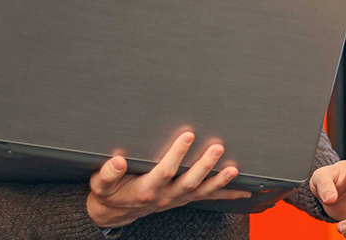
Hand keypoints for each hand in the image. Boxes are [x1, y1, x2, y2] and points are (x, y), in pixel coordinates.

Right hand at [86, 132, 251, 227]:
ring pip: (202, 190)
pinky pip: (208, 197)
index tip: (187, 135)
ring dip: (219, 180)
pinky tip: (244, 191)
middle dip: (205, 165)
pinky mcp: (185, 198)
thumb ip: (108, 173)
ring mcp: (177, 198)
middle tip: (218, 147)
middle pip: (189, 181)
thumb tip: (117, 160)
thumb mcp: (101, 184)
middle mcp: (165, 195)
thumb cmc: (110, 192)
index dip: (177, 154)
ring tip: (234, 169)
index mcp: (146, 188)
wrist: (116, 211)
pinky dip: (227, 194)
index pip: (164, 170)